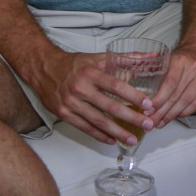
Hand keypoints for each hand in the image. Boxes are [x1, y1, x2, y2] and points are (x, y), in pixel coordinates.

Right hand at [32, 51, 154, 145]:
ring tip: (132, 138)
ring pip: (98, 121)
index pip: (115, 86)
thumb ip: (126, 59)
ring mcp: (71, 103)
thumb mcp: (98, 58)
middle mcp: (80, 89)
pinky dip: (99, 135)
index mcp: (90, 73)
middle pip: (109, 107)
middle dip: (131, 118)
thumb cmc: (73, 64)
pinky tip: (112, 140)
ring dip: (117, 132)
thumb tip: (152, 56)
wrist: (43, 68)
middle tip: (147, 125)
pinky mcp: (63, 114)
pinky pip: (84, 128)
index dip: (133, 96)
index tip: (148, 105)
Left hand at [148, 48, 195, 126]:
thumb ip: (152, 72)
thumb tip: (137, 93)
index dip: (159, 99)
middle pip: (177, 95)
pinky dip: (184, 112)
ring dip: (172, 115)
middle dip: (162, 111)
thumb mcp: (164, 60)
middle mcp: (193, 68)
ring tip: (160, 123)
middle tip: (151, 121)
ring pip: (186, 101)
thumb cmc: (178, 59)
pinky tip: (174, 117)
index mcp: (180, 60)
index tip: (148, 110)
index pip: (169, 84)